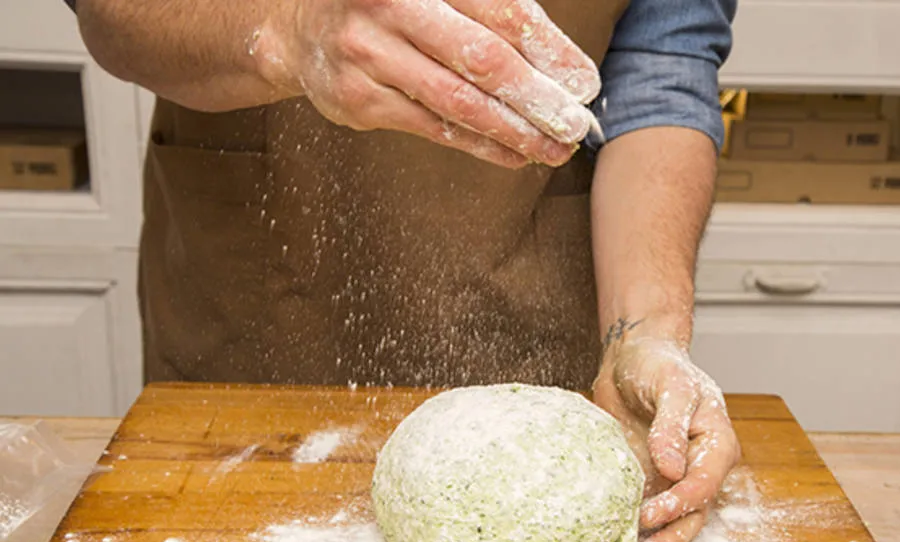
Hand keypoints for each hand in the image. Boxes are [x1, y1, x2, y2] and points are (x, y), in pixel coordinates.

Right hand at [249, 0, 599, 167]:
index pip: (500, 10)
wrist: (301, 31)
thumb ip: (490, 13)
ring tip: (553, 149)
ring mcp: (368, 54)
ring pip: (458, 102)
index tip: (584, 82)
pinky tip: (514, 155)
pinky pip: (433, 127)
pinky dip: (480, 144)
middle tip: (575, 125)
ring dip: (514, 131)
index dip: (548, 49)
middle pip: (482, 59)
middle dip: (537, 98)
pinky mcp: (358, 100)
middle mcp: (389, 5)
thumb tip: (561, 68)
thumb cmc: (388, 6)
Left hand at [593, 325, 740, 541]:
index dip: (680, 502)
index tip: (651, 514)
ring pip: (671, 520)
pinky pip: (644, 508)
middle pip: (692, 514)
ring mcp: (673, 476)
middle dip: (669, 539)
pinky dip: (632, 527)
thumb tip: (672, 468)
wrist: (633, 357)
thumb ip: (672, 426)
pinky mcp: (647, 479)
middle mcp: (698, 467)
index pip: (703, 483)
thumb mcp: (670, 385)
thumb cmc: (659, 364)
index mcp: (715, 443)